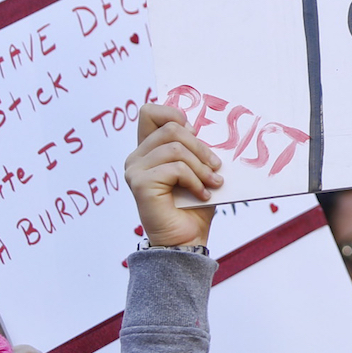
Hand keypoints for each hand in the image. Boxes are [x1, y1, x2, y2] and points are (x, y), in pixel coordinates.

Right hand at [126, 104, 220, 248]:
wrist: (186, 241)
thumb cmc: (193, 207)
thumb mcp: (197, 170)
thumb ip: (193, 148)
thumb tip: (201, 126)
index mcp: (147, 150)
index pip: (150, 111)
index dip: (174, 114)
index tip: (195, 134)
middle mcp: (136, 158)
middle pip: (170, 128)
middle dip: (200, 146)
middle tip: (216, 166)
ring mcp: (135, 170)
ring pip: (175, 148)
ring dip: (201, 166)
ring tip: (213, 183)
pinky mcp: (140, 183)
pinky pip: (176, 169)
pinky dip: (195, 181)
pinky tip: (202, 196)